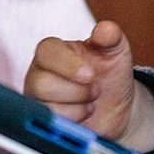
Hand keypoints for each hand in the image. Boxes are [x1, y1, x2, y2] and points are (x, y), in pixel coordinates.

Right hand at [25, 21, 139, 139]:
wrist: (115, 108)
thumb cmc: (110, 76)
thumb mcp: (115, 52)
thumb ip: (111, 37)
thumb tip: (106, 29)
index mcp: (53, 51)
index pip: (46, 52)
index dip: (67, 64)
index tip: (90, 74)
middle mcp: (39, 74)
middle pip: (42, 83)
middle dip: (77, 90)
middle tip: (96, 89)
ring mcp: (38, 99)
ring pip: (46, 106)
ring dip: (78, 107)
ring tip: (91, 101)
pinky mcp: (43, 120)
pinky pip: (52, 124)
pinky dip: (74, 121)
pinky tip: (84, 115)